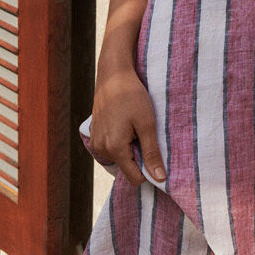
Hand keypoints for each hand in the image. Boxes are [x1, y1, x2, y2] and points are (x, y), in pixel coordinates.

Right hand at [90, 66, 165, 188]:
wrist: (113, 76)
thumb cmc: (132, 97)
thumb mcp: (147, 124)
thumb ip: (152, 153)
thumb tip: (160, 179)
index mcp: (114, 148)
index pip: (135, 178)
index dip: (149, 171)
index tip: (156, 154)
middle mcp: (101, 149)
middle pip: (127, 167)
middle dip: (139, 156)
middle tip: (145, 134)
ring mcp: (95, 142)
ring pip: (119, 158)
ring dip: (130, 148)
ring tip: (134, 128)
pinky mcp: (94, 135)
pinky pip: (111, 148)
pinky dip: (121, 142)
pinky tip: (125, 125)